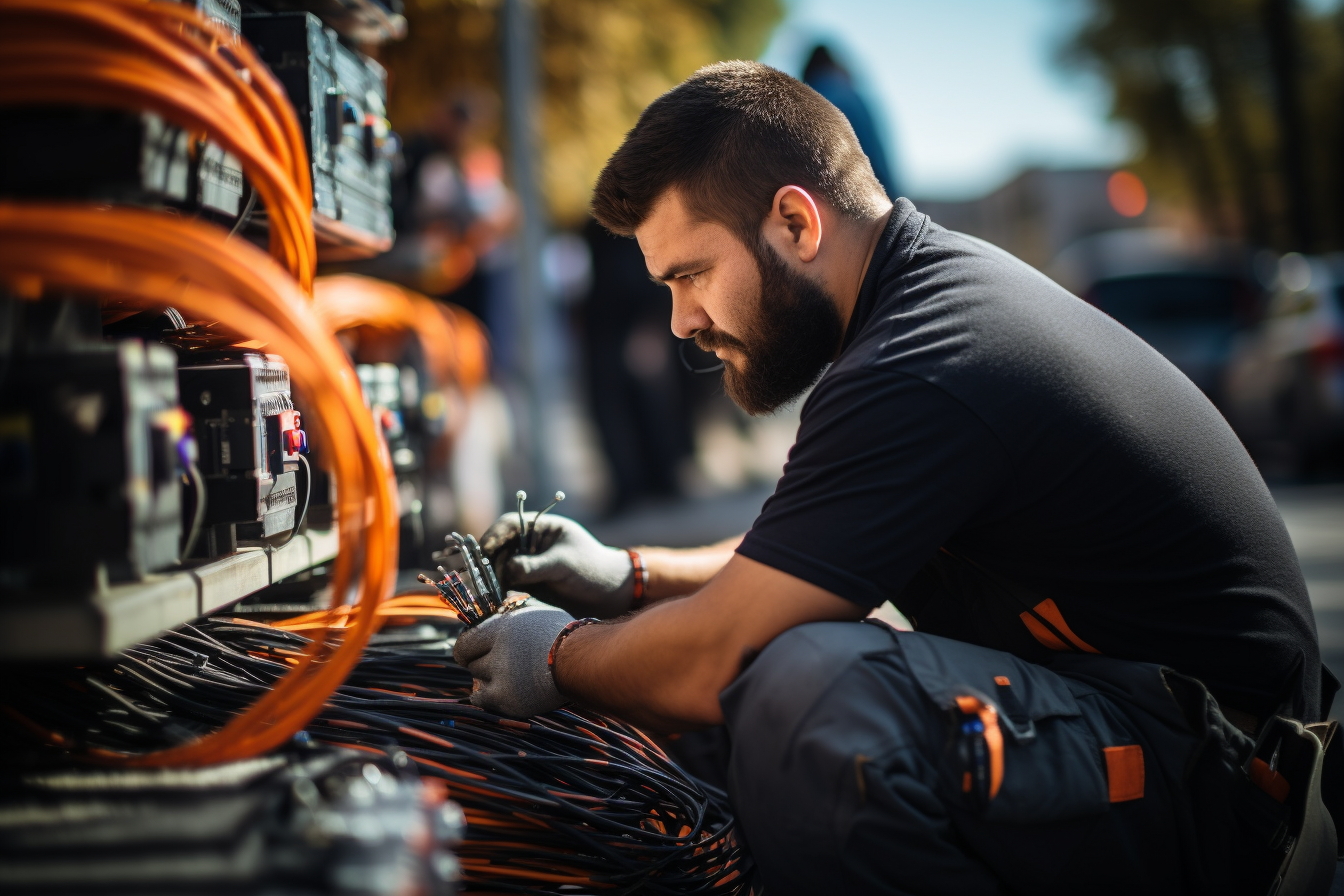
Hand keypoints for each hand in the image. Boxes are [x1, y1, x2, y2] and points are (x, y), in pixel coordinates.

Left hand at [451, 602, 573, 718]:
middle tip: (499, 665)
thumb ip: (517, 606)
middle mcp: (499, 649)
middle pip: (470, 662)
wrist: (586, 664)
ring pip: (478, 680)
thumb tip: (503, 598)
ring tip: (512, 677)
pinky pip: (482, 700)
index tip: (475, 652)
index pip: (465, 641)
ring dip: (489, 680)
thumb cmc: (566, 636)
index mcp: (503, 626)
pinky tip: (504, 692)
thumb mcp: (541, 612)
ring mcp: (502, 676)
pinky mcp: (508, 698)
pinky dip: (489, 697)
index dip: (468, 648)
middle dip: (482, 663)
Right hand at [478, 513, 634, 617]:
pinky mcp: (527, 585)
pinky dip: (499, 593)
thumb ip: (535, 566)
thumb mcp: (564, 564)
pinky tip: (497, 603)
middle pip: (498, 548)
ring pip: (498, 569)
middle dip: (489, 563)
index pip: (509, 524)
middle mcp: (529, 544)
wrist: (609, 594)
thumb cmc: (592, 569)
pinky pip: (506, 586)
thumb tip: (507, 570)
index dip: (494, 535)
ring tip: (491, 595)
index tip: (484, 550)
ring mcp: (526, 564)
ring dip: (491, 581)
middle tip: (485, 581)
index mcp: (541, 527)